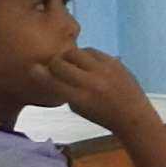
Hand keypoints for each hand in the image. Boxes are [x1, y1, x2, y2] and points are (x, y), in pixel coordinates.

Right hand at [42, 46, 161, 137]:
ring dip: (68, 57)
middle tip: (54, 66)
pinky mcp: (114, 62)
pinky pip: (91, 51)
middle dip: (53, 64)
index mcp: (80, 98)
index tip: (32, 68)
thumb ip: (64, 91)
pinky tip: (85, 61)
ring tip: (70, 62)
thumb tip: (48, 73)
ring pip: (75, 52)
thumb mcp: (78, 108)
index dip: (38, 73)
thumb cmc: (101, 115)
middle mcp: (90, 82)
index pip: (52, 81)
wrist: (132, 115)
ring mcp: (104, 70)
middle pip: (60, 63)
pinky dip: (85, 55)